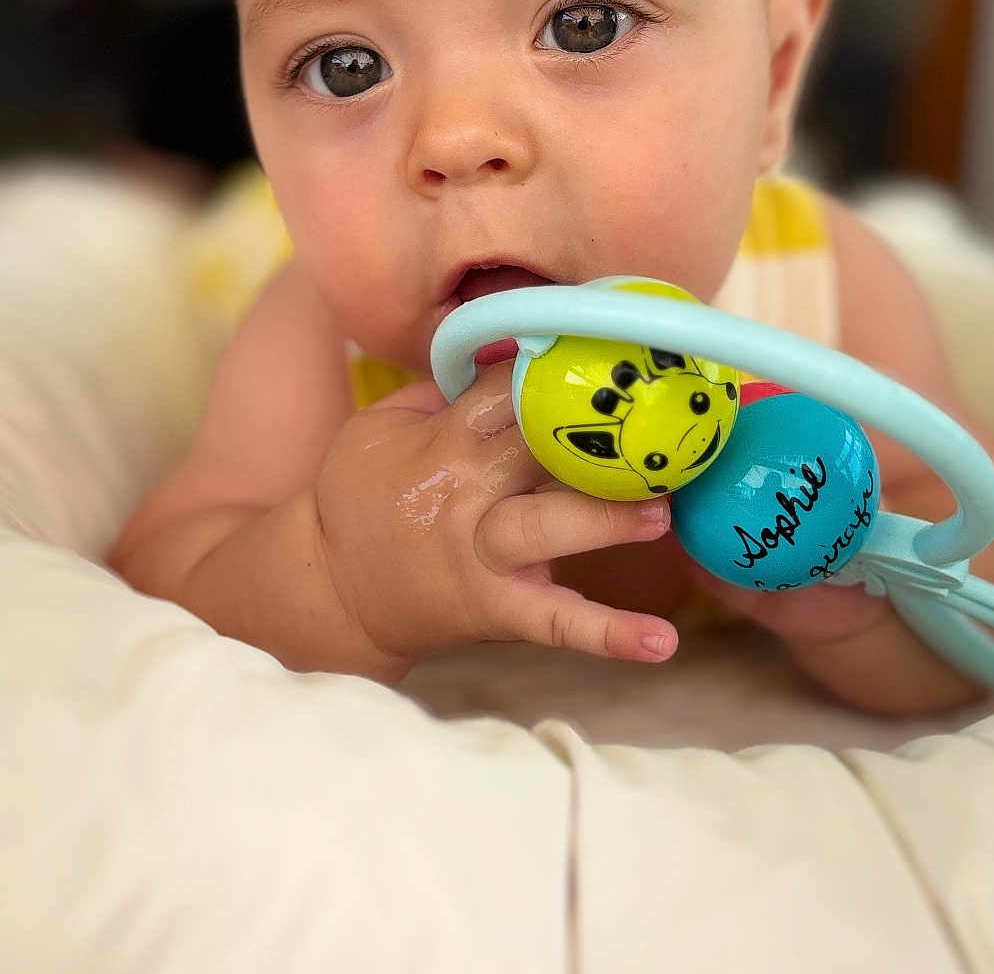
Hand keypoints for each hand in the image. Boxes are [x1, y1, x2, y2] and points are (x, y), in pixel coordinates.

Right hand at [314, 361, 678, 672]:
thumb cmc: (361, 496)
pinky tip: (662, 643)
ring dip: (606, 519)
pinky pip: (554, 622)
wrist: (331, 585)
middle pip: (535, 451)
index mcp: (439, 442)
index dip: (559, 371)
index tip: (610, 355)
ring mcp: (481, 555)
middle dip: (594, 438)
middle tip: (662, 426)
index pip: (507, 393)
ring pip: (547, 528)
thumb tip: (506, 351)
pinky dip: (607, 635)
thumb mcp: (378, 426)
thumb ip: (438, 391)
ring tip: (662, 512)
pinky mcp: (495, 608)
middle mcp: (464, 494)